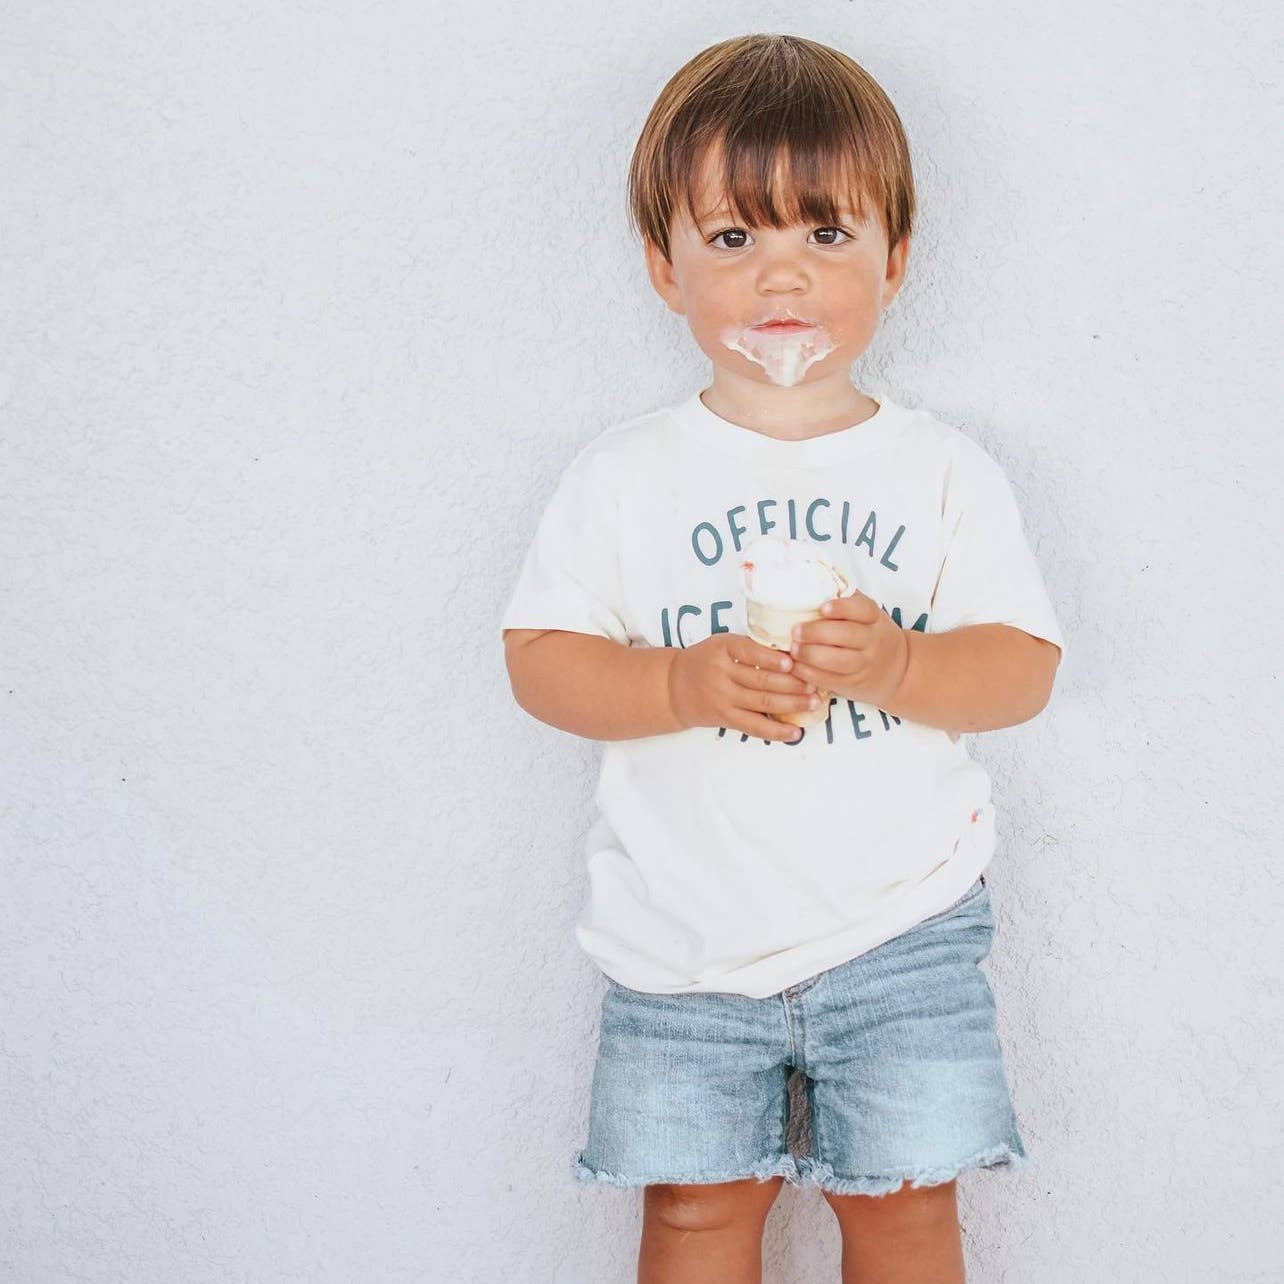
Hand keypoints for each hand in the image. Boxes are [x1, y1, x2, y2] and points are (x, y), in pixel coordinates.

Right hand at [667, 632, 820, 741]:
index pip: (749, 651)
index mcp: (722, 648)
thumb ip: (751, 647)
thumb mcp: (722, 644)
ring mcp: (723, 698)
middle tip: (815, 684)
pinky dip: (776, 731)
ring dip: (792, 704)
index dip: (771, 659)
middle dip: (793, 683)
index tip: (791, 662)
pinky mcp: (725, 718)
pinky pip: (754, 726)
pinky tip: (795, 733)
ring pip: (762, 702)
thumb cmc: (706, 660)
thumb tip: (794, 653)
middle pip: (761, 679)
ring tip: (813, 703)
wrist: (673, 686)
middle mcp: (721, 673)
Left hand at [785, 590, 910, 710]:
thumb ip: (844, 598)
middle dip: (818, 633)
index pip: (862, 609)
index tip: (821, 608)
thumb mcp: (866, 613)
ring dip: (812, 656)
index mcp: (873, 617)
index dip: (842, 608)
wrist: (898, 669)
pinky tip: (794, 667)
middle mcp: (872, 640)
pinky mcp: (854, 684)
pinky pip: (831, 680)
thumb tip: (808, 572)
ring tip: (793, 650)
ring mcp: (865, 664)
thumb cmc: (870, 632)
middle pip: (847, 635)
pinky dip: (811, 674)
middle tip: (795, 631)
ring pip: (839, 661)